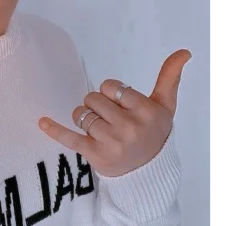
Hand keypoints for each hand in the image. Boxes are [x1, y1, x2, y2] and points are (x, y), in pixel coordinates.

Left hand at [38, 49, 191, 176]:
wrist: (149, 174)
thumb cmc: (154, 132)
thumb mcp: (165, 106)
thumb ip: (170, 77)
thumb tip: (184, 51)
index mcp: (146, 112)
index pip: (110, 86)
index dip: (111, 92)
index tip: (120, 102)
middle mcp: (129, 128)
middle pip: (92, 98)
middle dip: (97, 104)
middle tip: (111, 117)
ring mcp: (111, 143)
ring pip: (81, 114)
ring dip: (85, 117)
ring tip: (99, 127)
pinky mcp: (95, 155)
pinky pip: (69, 138)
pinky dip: (54, 130)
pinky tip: (42, 122)